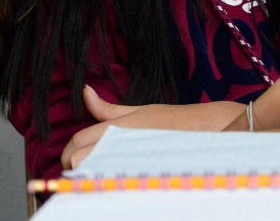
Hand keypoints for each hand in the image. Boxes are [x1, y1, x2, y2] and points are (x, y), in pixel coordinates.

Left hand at [60, 85, 243, 169]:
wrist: (212, 130)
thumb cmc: (175, 121)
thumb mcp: (141, 110)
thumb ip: (109, 108)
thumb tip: (86, 92)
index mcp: (119, 125)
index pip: (79, 140)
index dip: (68, 154)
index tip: (68, 163)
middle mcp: (123, 139)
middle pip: (80, 158)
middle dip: (73, 169)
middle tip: (76, 178)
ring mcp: (133, 157)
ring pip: (95, 172)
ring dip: (89, 178)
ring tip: (93, 182)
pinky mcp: (145, 172)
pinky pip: (117, 182)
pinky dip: (109, 185)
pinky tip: (113, 187)